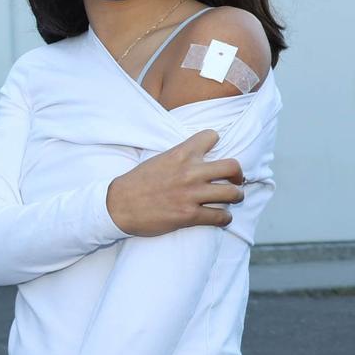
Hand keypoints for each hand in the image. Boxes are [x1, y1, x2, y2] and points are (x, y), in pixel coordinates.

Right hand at [104, 129, 244, 236]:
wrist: (117, 206)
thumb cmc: (136, 183)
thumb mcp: (158, 160)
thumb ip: (180, 156)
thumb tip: (198, 156)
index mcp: (180, 154)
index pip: (211, 136)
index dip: (216, 143)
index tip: (215, 153)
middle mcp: (190, 173)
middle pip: (232, 167)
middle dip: (238, 175)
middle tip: (234, 180)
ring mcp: (191, 195)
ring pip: (233, 193)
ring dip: (235, 197)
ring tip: (230, 199)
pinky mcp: (189, 216)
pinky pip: (221, 217)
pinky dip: (224, 218)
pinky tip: (220, 217)